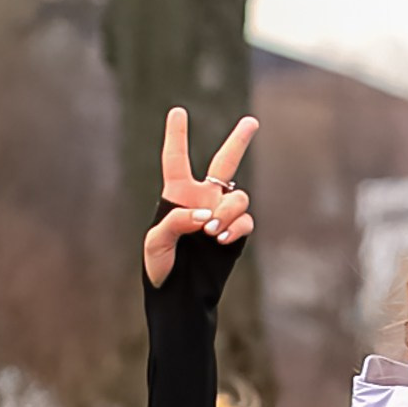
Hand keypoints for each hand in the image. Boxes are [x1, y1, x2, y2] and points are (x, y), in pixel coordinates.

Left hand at [143, 108, 257, 285]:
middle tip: (251, 121)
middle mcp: (203, 199)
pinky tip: (221, 239)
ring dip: (228, 211)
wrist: (179, 294)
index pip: (176, 160)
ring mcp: (221, 215)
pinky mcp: (235, 233)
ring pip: (238, 197)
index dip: (176, 136)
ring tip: (211, 232)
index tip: (177, 112)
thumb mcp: (156, 242)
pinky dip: (236, 227)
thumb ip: (176, 221)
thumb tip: (205, 215)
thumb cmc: (159, 267)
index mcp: (177, 195)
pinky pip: (245, 221)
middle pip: (224, 163)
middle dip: (239, 142)